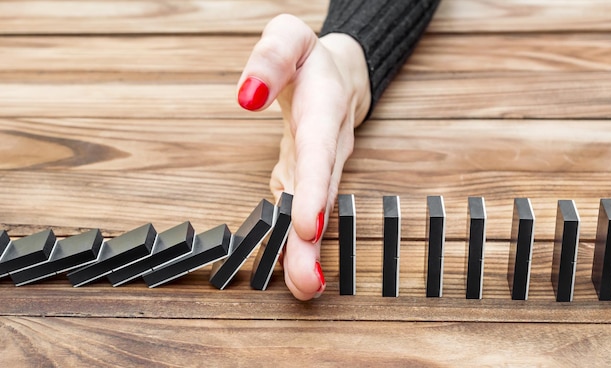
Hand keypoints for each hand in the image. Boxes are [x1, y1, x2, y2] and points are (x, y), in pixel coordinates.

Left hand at [237, 14, 370, 299]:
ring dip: (307, 250)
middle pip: (321, 193)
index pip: (321, 150)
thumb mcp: (289, 36)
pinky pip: (302, 209)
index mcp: (324, 109)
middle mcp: (328, 145)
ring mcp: (321, 166)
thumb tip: (246, 97)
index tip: (309, 226)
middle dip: (313, 239)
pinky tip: (290, 270)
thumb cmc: (309, 58)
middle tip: (306, 281)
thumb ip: (270, 58)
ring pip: (315, 209)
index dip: (316, 189)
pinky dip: (296, 240)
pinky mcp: (308, 177)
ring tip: (302, 287)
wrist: (339, 74)